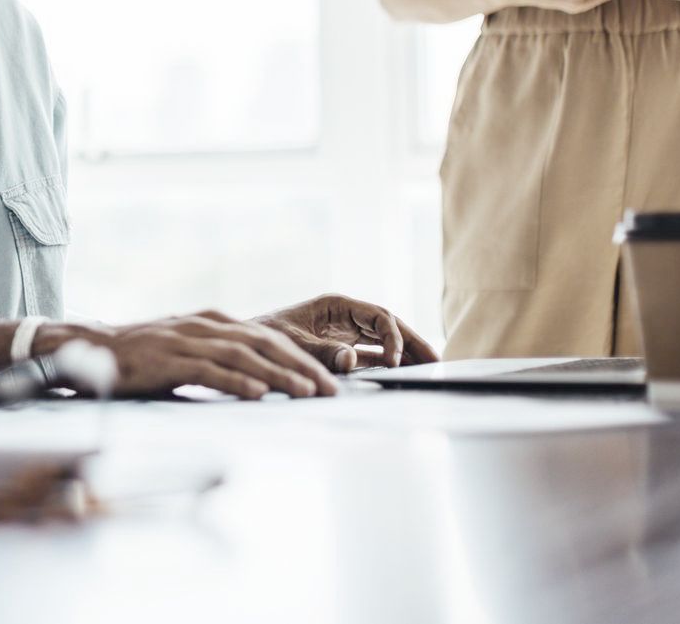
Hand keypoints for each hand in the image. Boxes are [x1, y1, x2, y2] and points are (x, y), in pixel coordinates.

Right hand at [45, 312, 341, 400]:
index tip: (328, 380)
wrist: (91, 349)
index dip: (300, 357)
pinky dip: (237, 381)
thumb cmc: (142, 358)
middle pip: (263, 342)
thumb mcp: (186, 351)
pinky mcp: (167, 360)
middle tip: (330, 390)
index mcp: (212, 321)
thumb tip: (260, 381)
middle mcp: (203, 325)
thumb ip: (219, 359)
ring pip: (243, 355)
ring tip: (305, 393)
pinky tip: (258, 393)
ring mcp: (185, 340)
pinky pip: (209, 370)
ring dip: (277, 375)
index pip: (267, 337)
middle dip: (301, 366)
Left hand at [252, 294, 439, 371]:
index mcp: (335, 305)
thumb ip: (322, 352)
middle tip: (436, 360)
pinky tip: (402, 374)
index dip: (393, 337)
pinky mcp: (339, 348)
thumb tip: (352, 359)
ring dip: (405, 352)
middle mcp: (343, 315)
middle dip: (412, 341)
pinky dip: (387, 363)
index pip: (378, 316)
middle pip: (388, 325)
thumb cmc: (263, 338)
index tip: (396, 361)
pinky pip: (371, 353)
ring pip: (383, 339)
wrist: (242, 346)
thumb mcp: (292, 344)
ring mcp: (343, 331)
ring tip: (429, 367)